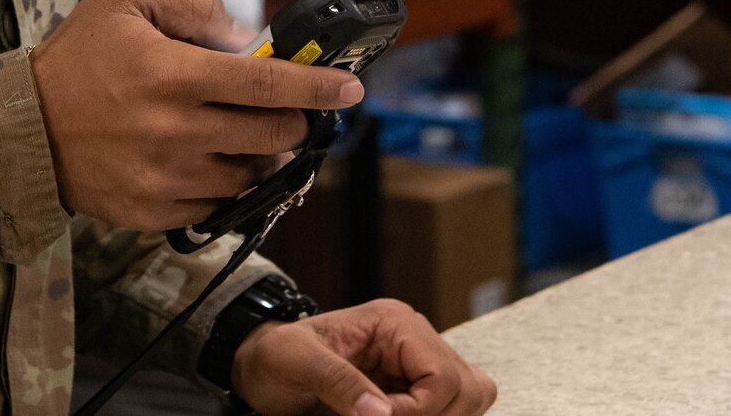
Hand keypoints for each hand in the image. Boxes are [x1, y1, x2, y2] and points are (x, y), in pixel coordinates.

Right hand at [29, 0, 363, 229]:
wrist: (21, 128)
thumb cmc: (78, 55)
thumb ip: (193, 2)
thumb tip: (245, 38)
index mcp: (173, 73)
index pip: (268, 85)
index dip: (317, 87)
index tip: (351, 91)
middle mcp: (176, 131)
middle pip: (272, 134)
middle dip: (291, 119)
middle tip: (279, 106)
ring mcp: (166, 178)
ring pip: (250, 174)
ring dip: (258, 152)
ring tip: (235, 131)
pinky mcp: (154, 213)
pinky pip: (216, 206)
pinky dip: (222, 183)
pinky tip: (202, 159)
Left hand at [229, 300, 497, 415]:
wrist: (260, 368)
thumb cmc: (274, 357)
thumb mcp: (297, 362)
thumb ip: (338, 381)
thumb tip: (381, 413)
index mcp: (394, 323)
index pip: (443, 375)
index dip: (419, 411)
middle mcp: (414, 340)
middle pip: (467, 388)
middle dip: (433, 414)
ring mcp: (415, 364)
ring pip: (469, 397)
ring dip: (439, 415)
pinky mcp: (410, 388)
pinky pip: (449, 408)